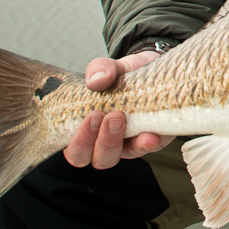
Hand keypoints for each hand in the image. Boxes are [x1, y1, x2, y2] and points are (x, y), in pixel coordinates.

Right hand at [63, 50, 173, 168]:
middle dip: (95, 141)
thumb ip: (99, 70)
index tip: (90, 115)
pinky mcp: (152, 140)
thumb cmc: (123, 76)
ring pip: (113, 158)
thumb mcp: (110, 68)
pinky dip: (147, 144)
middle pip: (92, 159)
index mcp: (86, 130)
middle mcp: (104, 142)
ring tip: (119, 118)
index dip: (78, 141)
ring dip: (113, 142)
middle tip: (105, 116)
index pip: (74, 150)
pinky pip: (147, 149)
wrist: (154, 71)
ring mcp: (127, 144)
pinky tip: (150, 135)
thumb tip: (95, 80)